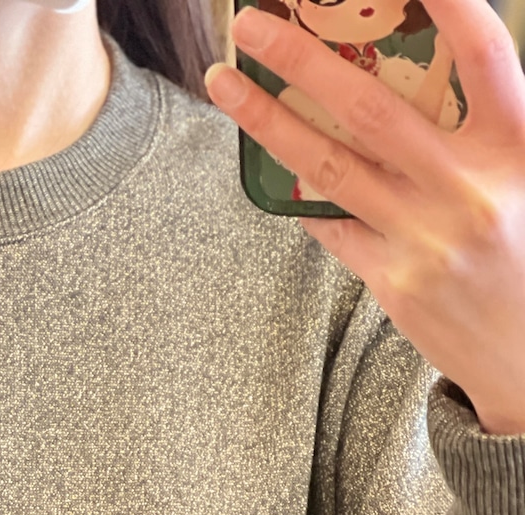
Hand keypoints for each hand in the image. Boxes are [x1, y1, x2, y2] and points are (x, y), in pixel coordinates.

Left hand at [205, 0, 524, 434]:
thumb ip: (497, 124)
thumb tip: (443, 64)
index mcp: (519, 146)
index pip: (482, 52)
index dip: (448, 3)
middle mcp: (469, 187)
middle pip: (372, 107)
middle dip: (304, 56)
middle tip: (251, 22)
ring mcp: (425, 237)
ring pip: (329, 166)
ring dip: (269, 120)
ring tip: (225, 83)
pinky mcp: (394, 282)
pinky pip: (332, 225)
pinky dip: (302, 192)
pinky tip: (272, 157)